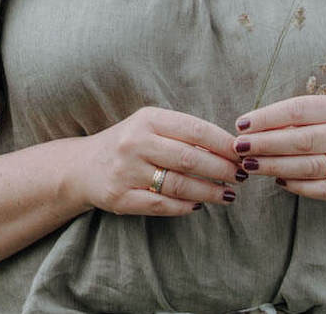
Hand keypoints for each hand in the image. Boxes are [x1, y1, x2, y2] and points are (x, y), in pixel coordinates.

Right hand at [75, 107, 242, 215]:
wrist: (83, 166)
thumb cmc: (129, 143)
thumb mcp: (150, 125)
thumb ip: (181, 131)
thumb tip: (227, 145)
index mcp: (147, 119)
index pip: (194, 129)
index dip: (222, 143)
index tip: (242, 152)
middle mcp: (136, 142)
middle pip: (190, 158)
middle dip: (221, 168)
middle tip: (242, 175)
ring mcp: (127, 171)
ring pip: (179, 184)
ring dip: (209, 191)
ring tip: (228, 194)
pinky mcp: (121, 198)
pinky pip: (162, 205)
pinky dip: (185, 206)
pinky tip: (200, 205)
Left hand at [232, 95, 325, 203]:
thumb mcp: (319, 114)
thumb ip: (290, 119)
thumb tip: (249, 127)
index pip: (299, 110)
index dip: (268, 117)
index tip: (241, 124)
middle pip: (302, 140)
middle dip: (266, 143)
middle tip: (240, 147)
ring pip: (309, 166)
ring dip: (275, 166)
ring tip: (250, 164)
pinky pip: (319, 189)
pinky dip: (295, 186)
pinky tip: (276, 180)